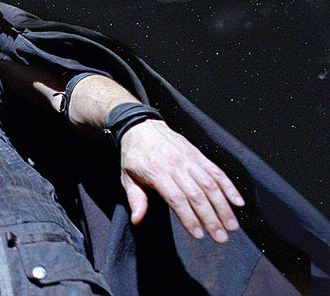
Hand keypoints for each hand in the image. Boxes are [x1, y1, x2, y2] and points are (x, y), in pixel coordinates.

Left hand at [119, 119, 244, 242]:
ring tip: (232, 226)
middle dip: (211, 218)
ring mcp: (189, 159)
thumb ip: (135, 199)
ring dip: (223, 207)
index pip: (176, 198)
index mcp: (156, 172)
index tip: (198, 235)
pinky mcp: (198, 154)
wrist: (141, 126)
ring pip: (210, 184)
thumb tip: (137, 220)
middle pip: (197, 195)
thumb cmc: (134, 155)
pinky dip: (229, 186)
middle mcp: (175, 165)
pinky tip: (238, 202)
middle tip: (221, 238)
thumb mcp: (127, 176)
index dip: (189, 218)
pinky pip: (217, 171)